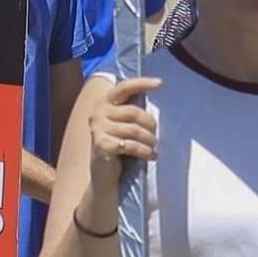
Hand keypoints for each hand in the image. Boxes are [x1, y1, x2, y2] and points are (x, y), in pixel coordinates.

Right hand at [88, 76, 158, 190]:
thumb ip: (131, 112)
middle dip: (150, 123)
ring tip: (154, 147)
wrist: (102, 173)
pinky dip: (145, 151)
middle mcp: (98, 113)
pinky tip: (151, 156)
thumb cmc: (118, 146)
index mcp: (104, 103)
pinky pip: (131, 145)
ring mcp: (98, 128)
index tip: (160, 83)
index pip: (123, 87)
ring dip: (149, 140)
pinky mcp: (101, 144)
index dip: (141, 83)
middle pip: (133, 112)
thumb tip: (155, 106)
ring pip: (134, 130)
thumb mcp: (122, 124)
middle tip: (156, 134)